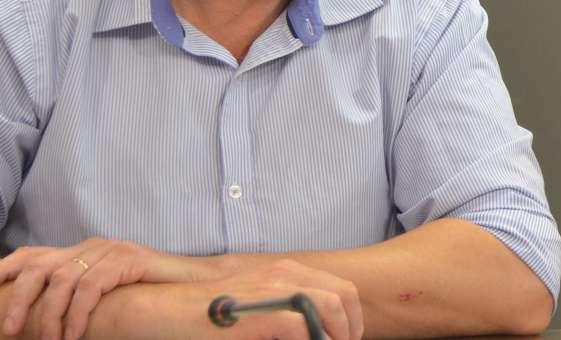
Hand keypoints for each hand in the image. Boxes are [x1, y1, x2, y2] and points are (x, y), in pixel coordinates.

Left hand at [0, 238, 224, 339]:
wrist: (194, 284)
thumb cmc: (148, 296)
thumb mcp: (103, 296)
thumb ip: (76, 297)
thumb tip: (41, 323)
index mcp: (80, 252)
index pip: (31, 256)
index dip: (5, 270)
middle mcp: (91, 246)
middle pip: (39, 266)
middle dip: (19, 300)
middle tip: (9, 332)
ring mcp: (110, 250)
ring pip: (62, 279)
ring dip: (50, 316)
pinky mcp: (129, 259)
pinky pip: (91, 285)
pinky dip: (77, 313)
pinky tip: (74, 333)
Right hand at [165, 259, 362, 339]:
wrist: (165, 309)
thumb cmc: (205, 312)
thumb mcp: (252, 303)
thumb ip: (282, 309)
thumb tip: (307, 331)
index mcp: (285, 271)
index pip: (338, 288)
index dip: (350, 316)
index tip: (345, 338)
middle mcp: (285, 274)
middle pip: (344, 295)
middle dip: (351, 326)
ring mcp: (275, 291)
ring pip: (331, 308)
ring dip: (337, 334)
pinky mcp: (264, 314)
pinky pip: (305, 328)